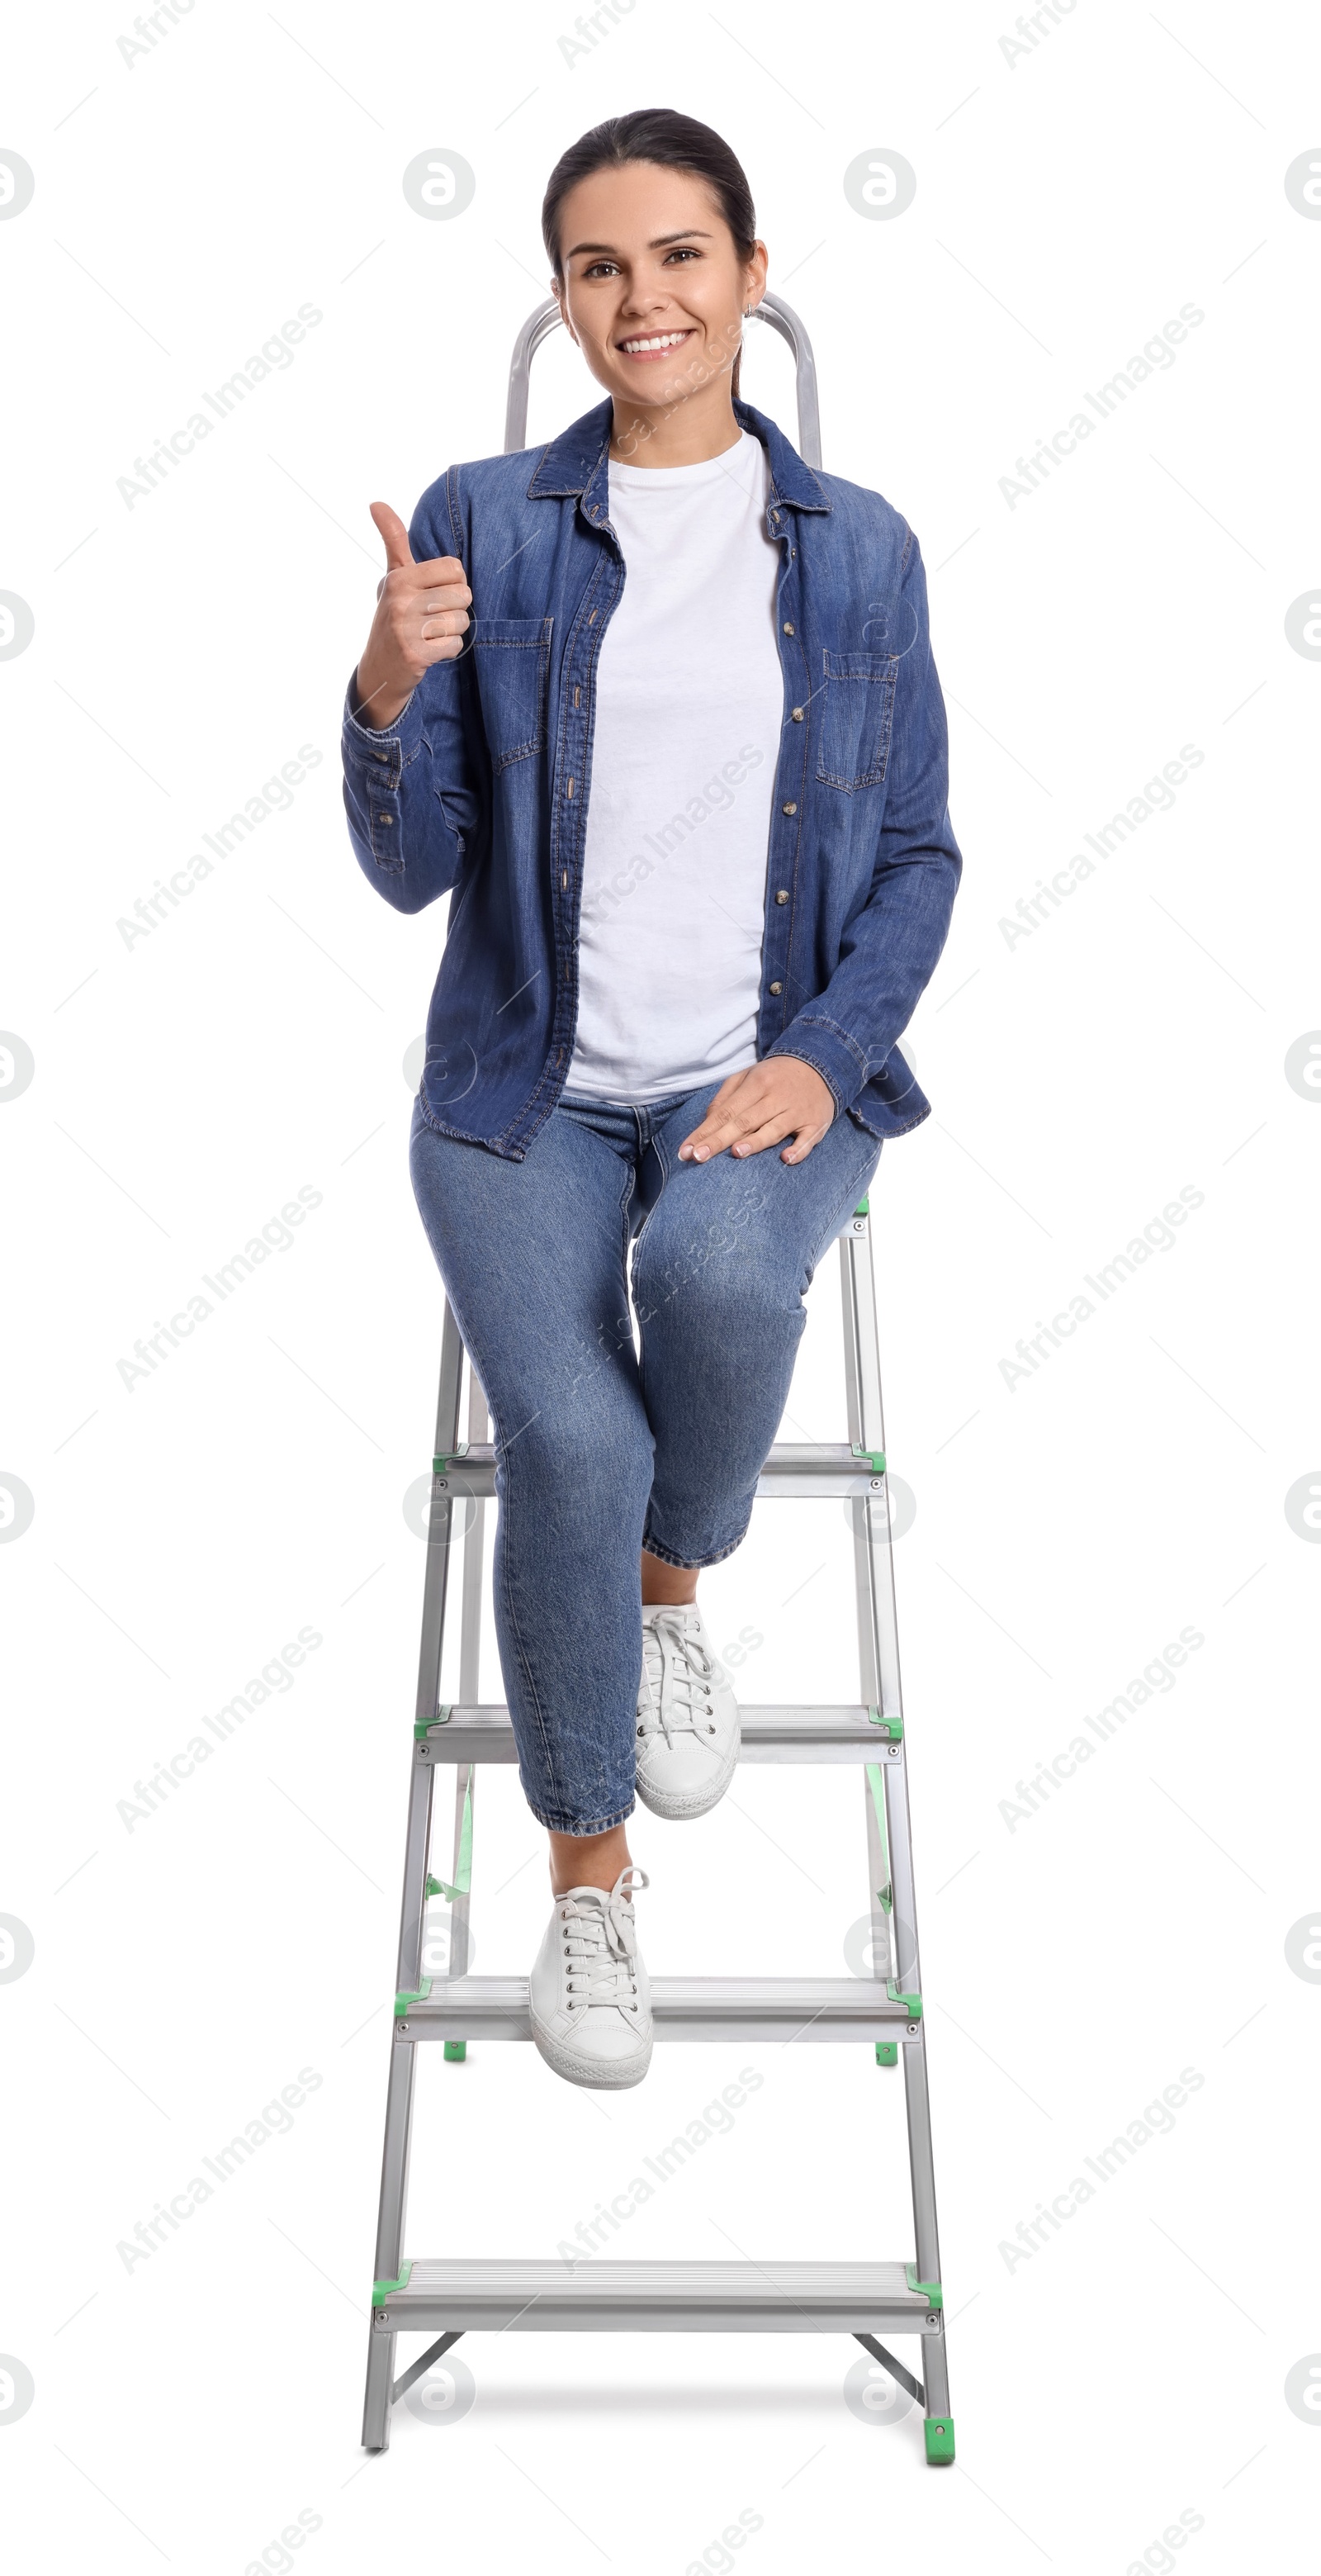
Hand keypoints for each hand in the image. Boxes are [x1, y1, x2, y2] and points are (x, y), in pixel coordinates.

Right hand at [352, 502, 470, 731]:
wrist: (380, 667)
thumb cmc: (395, 615)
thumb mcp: (393, 577)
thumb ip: (393, 539)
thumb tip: (375, 502)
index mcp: (400, 577)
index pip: (455, 569)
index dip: (454, 583)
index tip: (435, 593)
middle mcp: (400, 600)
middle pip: (463, 596)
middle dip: (455, 609)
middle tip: (434, 617)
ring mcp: (406, 629)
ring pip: (461, 622)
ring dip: (452, 631)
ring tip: (430, 634)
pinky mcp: (415, 655)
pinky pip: (454, 645)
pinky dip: (447, 650)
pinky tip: (430, 650)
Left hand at [677, 1059, 835, 1165]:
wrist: (820, 1065)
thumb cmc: (775, 1077)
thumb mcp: (748, 1076)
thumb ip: (726, 1097)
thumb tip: (708, 1122)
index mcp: (757, 1084)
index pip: (725, 1112)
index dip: (704, 1131)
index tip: (686, 1151)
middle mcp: (776, 1098)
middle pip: (744, 1122)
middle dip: (719, 1140)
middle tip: (698, 1157)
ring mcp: (797, 1112)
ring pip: (774, 1129)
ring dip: (757, 1141)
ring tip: (737, 1152)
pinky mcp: (815, 1124)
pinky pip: (807, 1139)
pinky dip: (799, 1149)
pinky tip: (786, 1159)